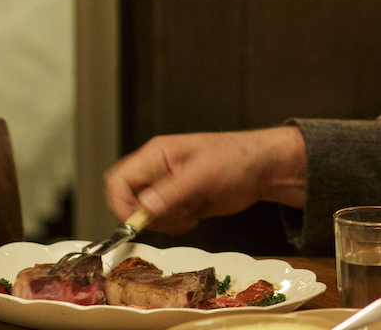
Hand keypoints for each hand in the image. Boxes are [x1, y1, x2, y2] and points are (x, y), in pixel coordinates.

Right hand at [104, 127, 307, 233]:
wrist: (261, 170)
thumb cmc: (235, 158)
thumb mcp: (202, 173)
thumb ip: (172, 191)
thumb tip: (144, 207)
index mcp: (155, 155)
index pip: (119, 180)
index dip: (121, 203)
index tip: (136, 221)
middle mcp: (156, 172)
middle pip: (129, 201)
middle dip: (149, 215)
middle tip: (176, 213)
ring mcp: (167, 189)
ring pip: (147, 216)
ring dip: (167, 221)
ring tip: (192, 209)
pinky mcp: (179, 204)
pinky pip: (164, 222)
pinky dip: (178, 225)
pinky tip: (197, 213)